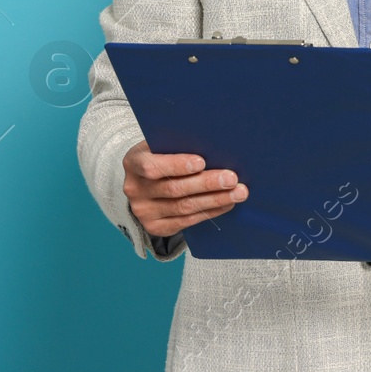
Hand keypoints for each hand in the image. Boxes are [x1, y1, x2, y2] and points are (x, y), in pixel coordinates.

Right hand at [122, 140, 248, 236]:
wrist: (144, 184)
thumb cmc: (160, 156)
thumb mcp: (160, 145)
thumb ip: (177, 145)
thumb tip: (213, 144)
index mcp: (133, 162)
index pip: (152, 166)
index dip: (177, 165)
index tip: (202, 162)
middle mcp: (134, 189)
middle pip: (174, 189)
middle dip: (206, 184)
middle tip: (231, 178)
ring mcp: (143, 211)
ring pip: (184, 207)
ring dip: (215, 200)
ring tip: (237, 193)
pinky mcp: (155, 227)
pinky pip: (187, 221)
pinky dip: (209, 212)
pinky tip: (226, 204)